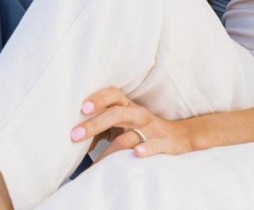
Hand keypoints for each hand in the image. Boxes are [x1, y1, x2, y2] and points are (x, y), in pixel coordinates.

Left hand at [70, 87, 193, 159]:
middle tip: (75, 134)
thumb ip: (101, 130)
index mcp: (128, 106)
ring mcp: (151, 128)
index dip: (98, 99)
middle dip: (96, 123)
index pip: (113, 95)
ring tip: (97, 159)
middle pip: (117, 113)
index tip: (81, 108)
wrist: (178, 136)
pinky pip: (154, 145)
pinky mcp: (162, 143)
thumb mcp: (121, 126)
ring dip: (113, 147)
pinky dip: (146, 149)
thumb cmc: (142, 129)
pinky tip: (136, 154)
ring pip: (131, 133)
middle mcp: (139, 114)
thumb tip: (76, 142)